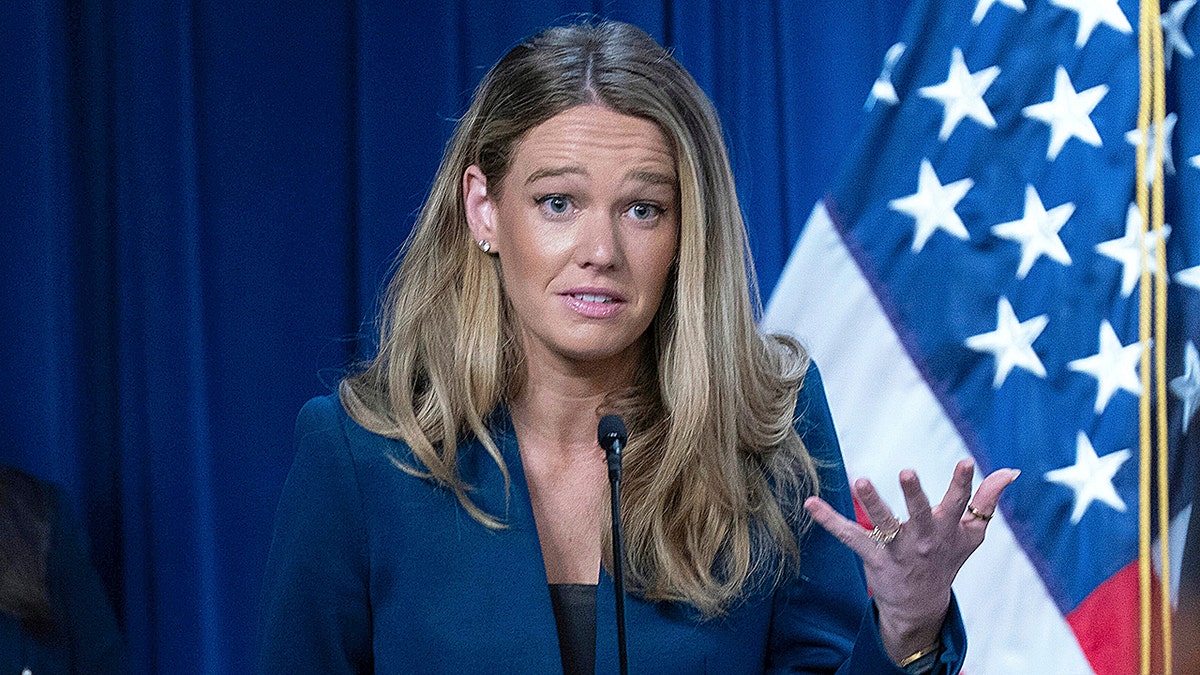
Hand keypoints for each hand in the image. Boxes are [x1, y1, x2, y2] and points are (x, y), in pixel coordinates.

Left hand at [803, 459, 1018, 664]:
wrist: (922, 604)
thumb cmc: (946, 558)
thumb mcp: (971, 533)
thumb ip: (987, 500)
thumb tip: (1010, 471)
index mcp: (946, 530)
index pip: (959, 504)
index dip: (963, 484)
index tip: (966, 462)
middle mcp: (922, 539)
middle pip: (919, 515)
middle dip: (914, 495)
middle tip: (906, 472)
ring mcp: (896, 549)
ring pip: (884, 525)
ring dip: (872, 503)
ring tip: (860, 480)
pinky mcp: (873, 557)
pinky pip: (848, 536)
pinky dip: (828, 520)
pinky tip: (810, 503)